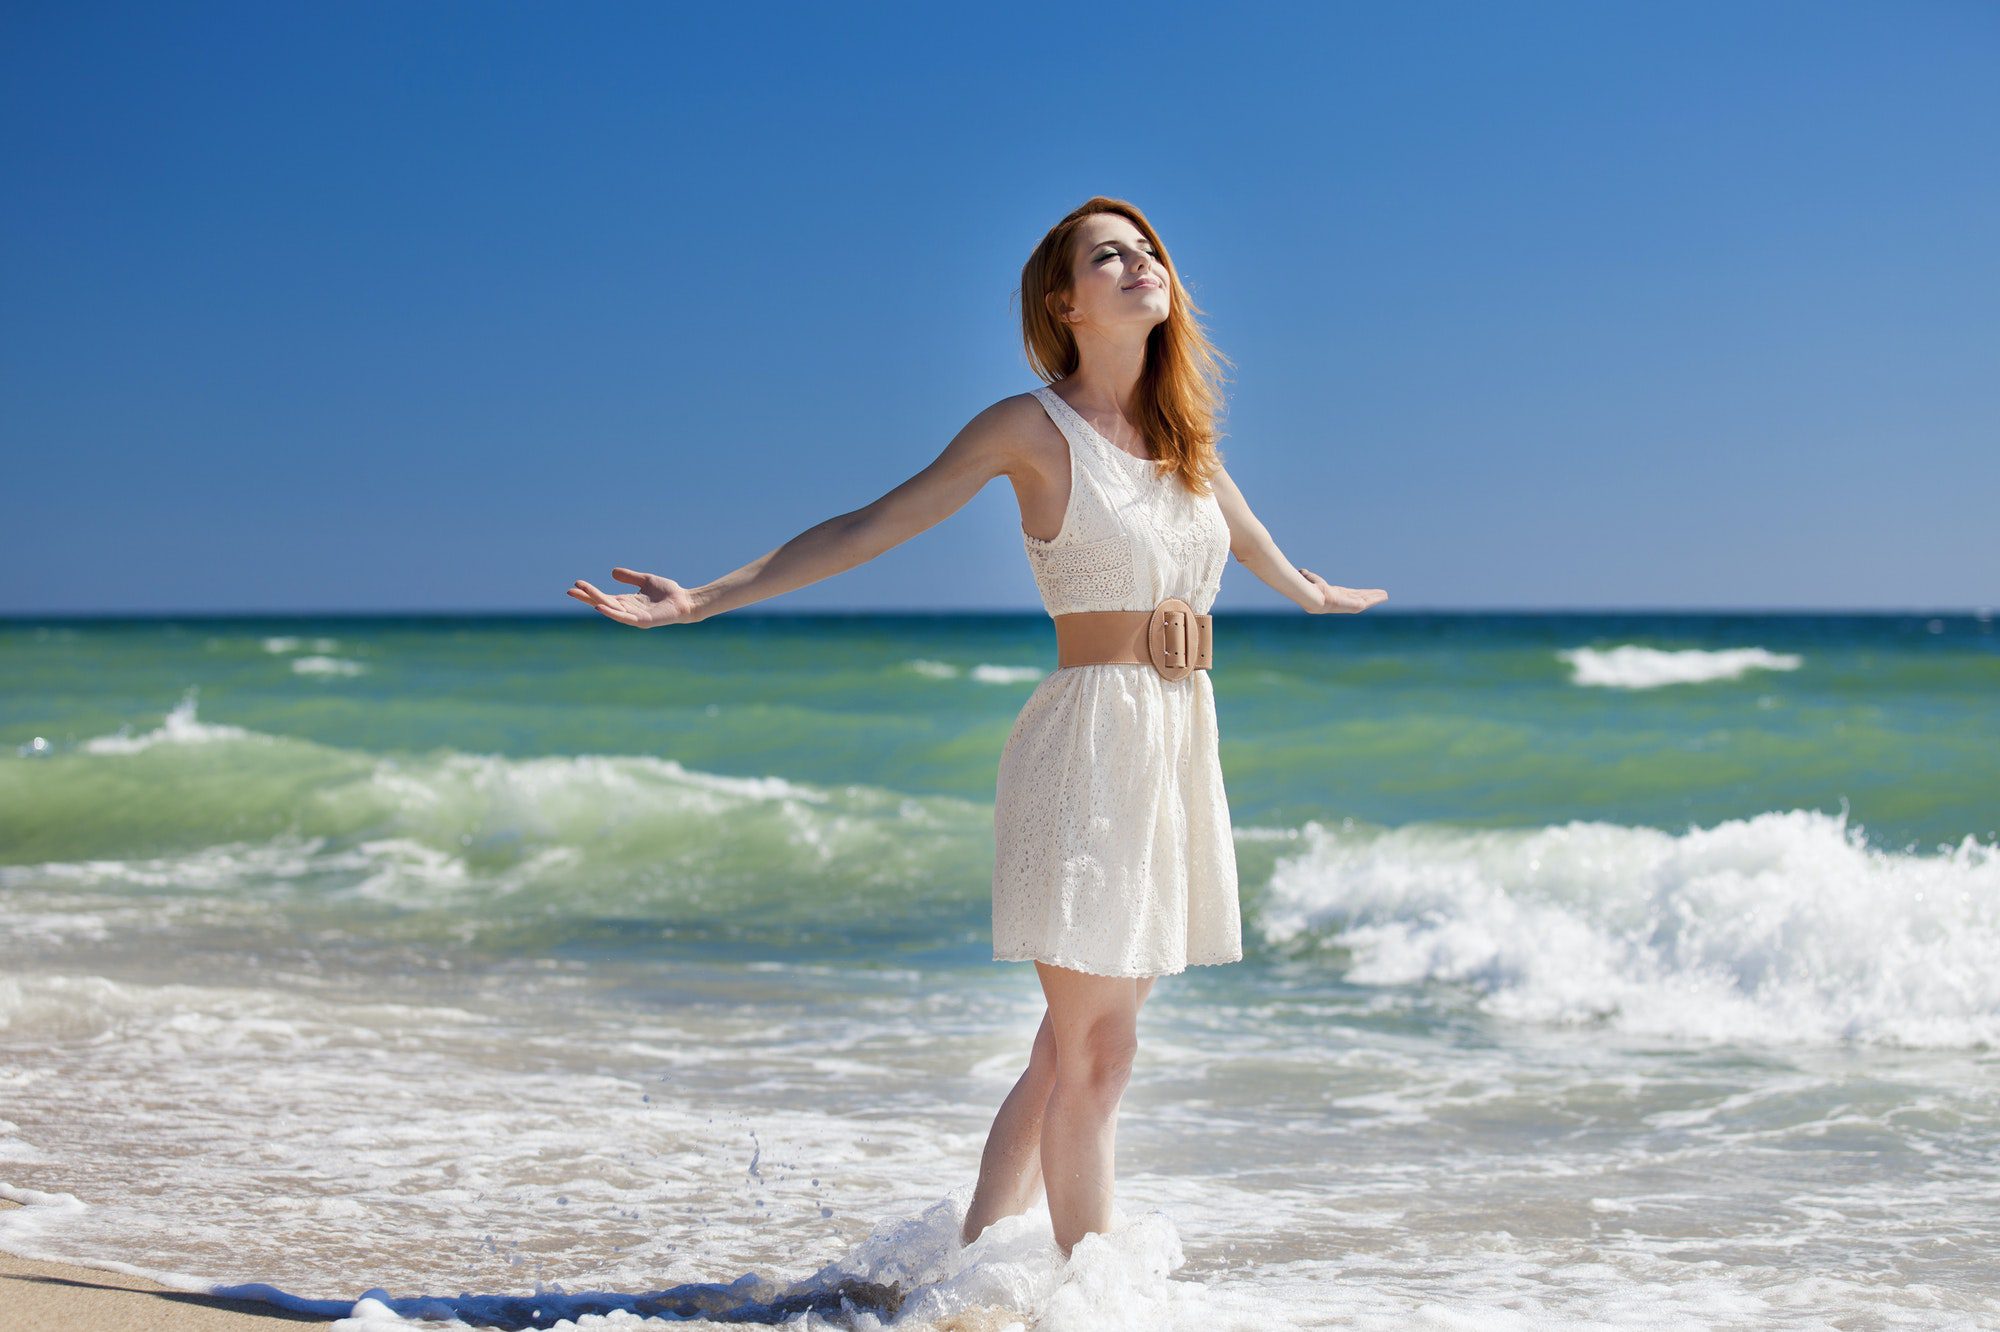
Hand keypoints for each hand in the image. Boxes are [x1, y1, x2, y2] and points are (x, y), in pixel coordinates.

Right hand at [567, 567, 702, 627]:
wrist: (685, 601)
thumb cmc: (668, 592)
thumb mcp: (645, 580)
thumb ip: (630, 577)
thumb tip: (612, 571)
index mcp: (627, 602)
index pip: (603, 597)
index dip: (590, 592)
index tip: (576, 584)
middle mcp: (628, 610)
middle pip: (602, 602)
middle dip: (587, 597)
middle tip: (570, 590)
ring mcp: (634, 617)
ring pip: (611, 608)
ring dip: (595, 601)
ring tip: (581, 593)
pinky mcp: (643, 621)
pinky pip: (624, 618)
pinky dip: (612, 613)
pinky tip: (600, 607)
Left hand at [1298, 568, 1386, 613]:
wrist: (1313, 596)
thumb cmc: (1311, 589)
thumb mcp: (1311, 579)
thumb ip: (1308, 576)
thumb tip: (1300, 571)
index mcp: (1336, 596)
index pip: (1350, 594)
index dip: (1359, 593)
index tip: (1365, 592)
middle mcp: (1345, 601)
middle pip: (1361, 597)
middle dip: (1371, 595)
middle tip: (1381, 594)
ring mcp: (1350, 604)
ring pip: (1367, 600)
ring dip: (1376, 597)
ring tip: (1385, 595)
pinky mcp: (1355, 606)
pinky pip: (1369, 601)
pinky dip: (1377, 598)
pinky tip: (1384, 596)